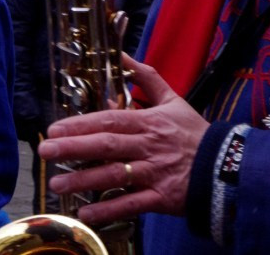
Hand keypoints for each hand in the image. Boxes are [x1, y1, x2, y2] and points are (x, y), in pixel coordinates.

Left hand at [38, 52, 208, 224]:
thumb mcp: (173, 99)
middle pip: (107, 145)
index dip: (81, 124)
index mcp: (150, 121)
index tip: (55, 128)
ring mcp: (154, 173)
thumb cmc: (193, 132)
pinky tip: (85, 212)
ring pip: (114, 175)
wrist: (223, 165)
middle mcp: (149, 146)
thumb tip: (122, 55)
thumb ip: (146, 77)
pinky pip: (130, 204)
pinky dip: (108, 209)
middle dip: (73, 148)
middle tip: (46, 152)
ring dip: (83, 180)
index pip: (110, 120)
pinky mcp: (161, 197)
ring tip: (57, 183)